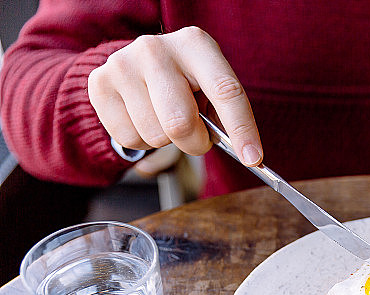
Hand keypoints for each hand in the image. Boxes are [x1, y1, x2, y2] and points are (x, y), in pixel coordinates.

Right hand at [88, 26, 261, 165]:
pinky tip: (143, 118)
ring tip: (164, 118)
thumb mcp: (209, 86)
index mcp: (195, 44)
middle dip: (195, 143)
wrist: (135, 63)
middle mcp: (156, 48)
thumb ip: (225, 115)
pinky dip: (143, 141)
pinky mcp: (99, 84)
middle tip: (196, 137)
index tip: (253, 159)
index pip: (225, 91)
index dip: (242, 129)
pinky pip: (129, 139)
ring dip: (167, 141)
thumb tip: (247, 155)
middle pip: (181, 123)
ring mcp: (123, 64)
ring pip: (155, 135)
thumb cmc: (185, 81)